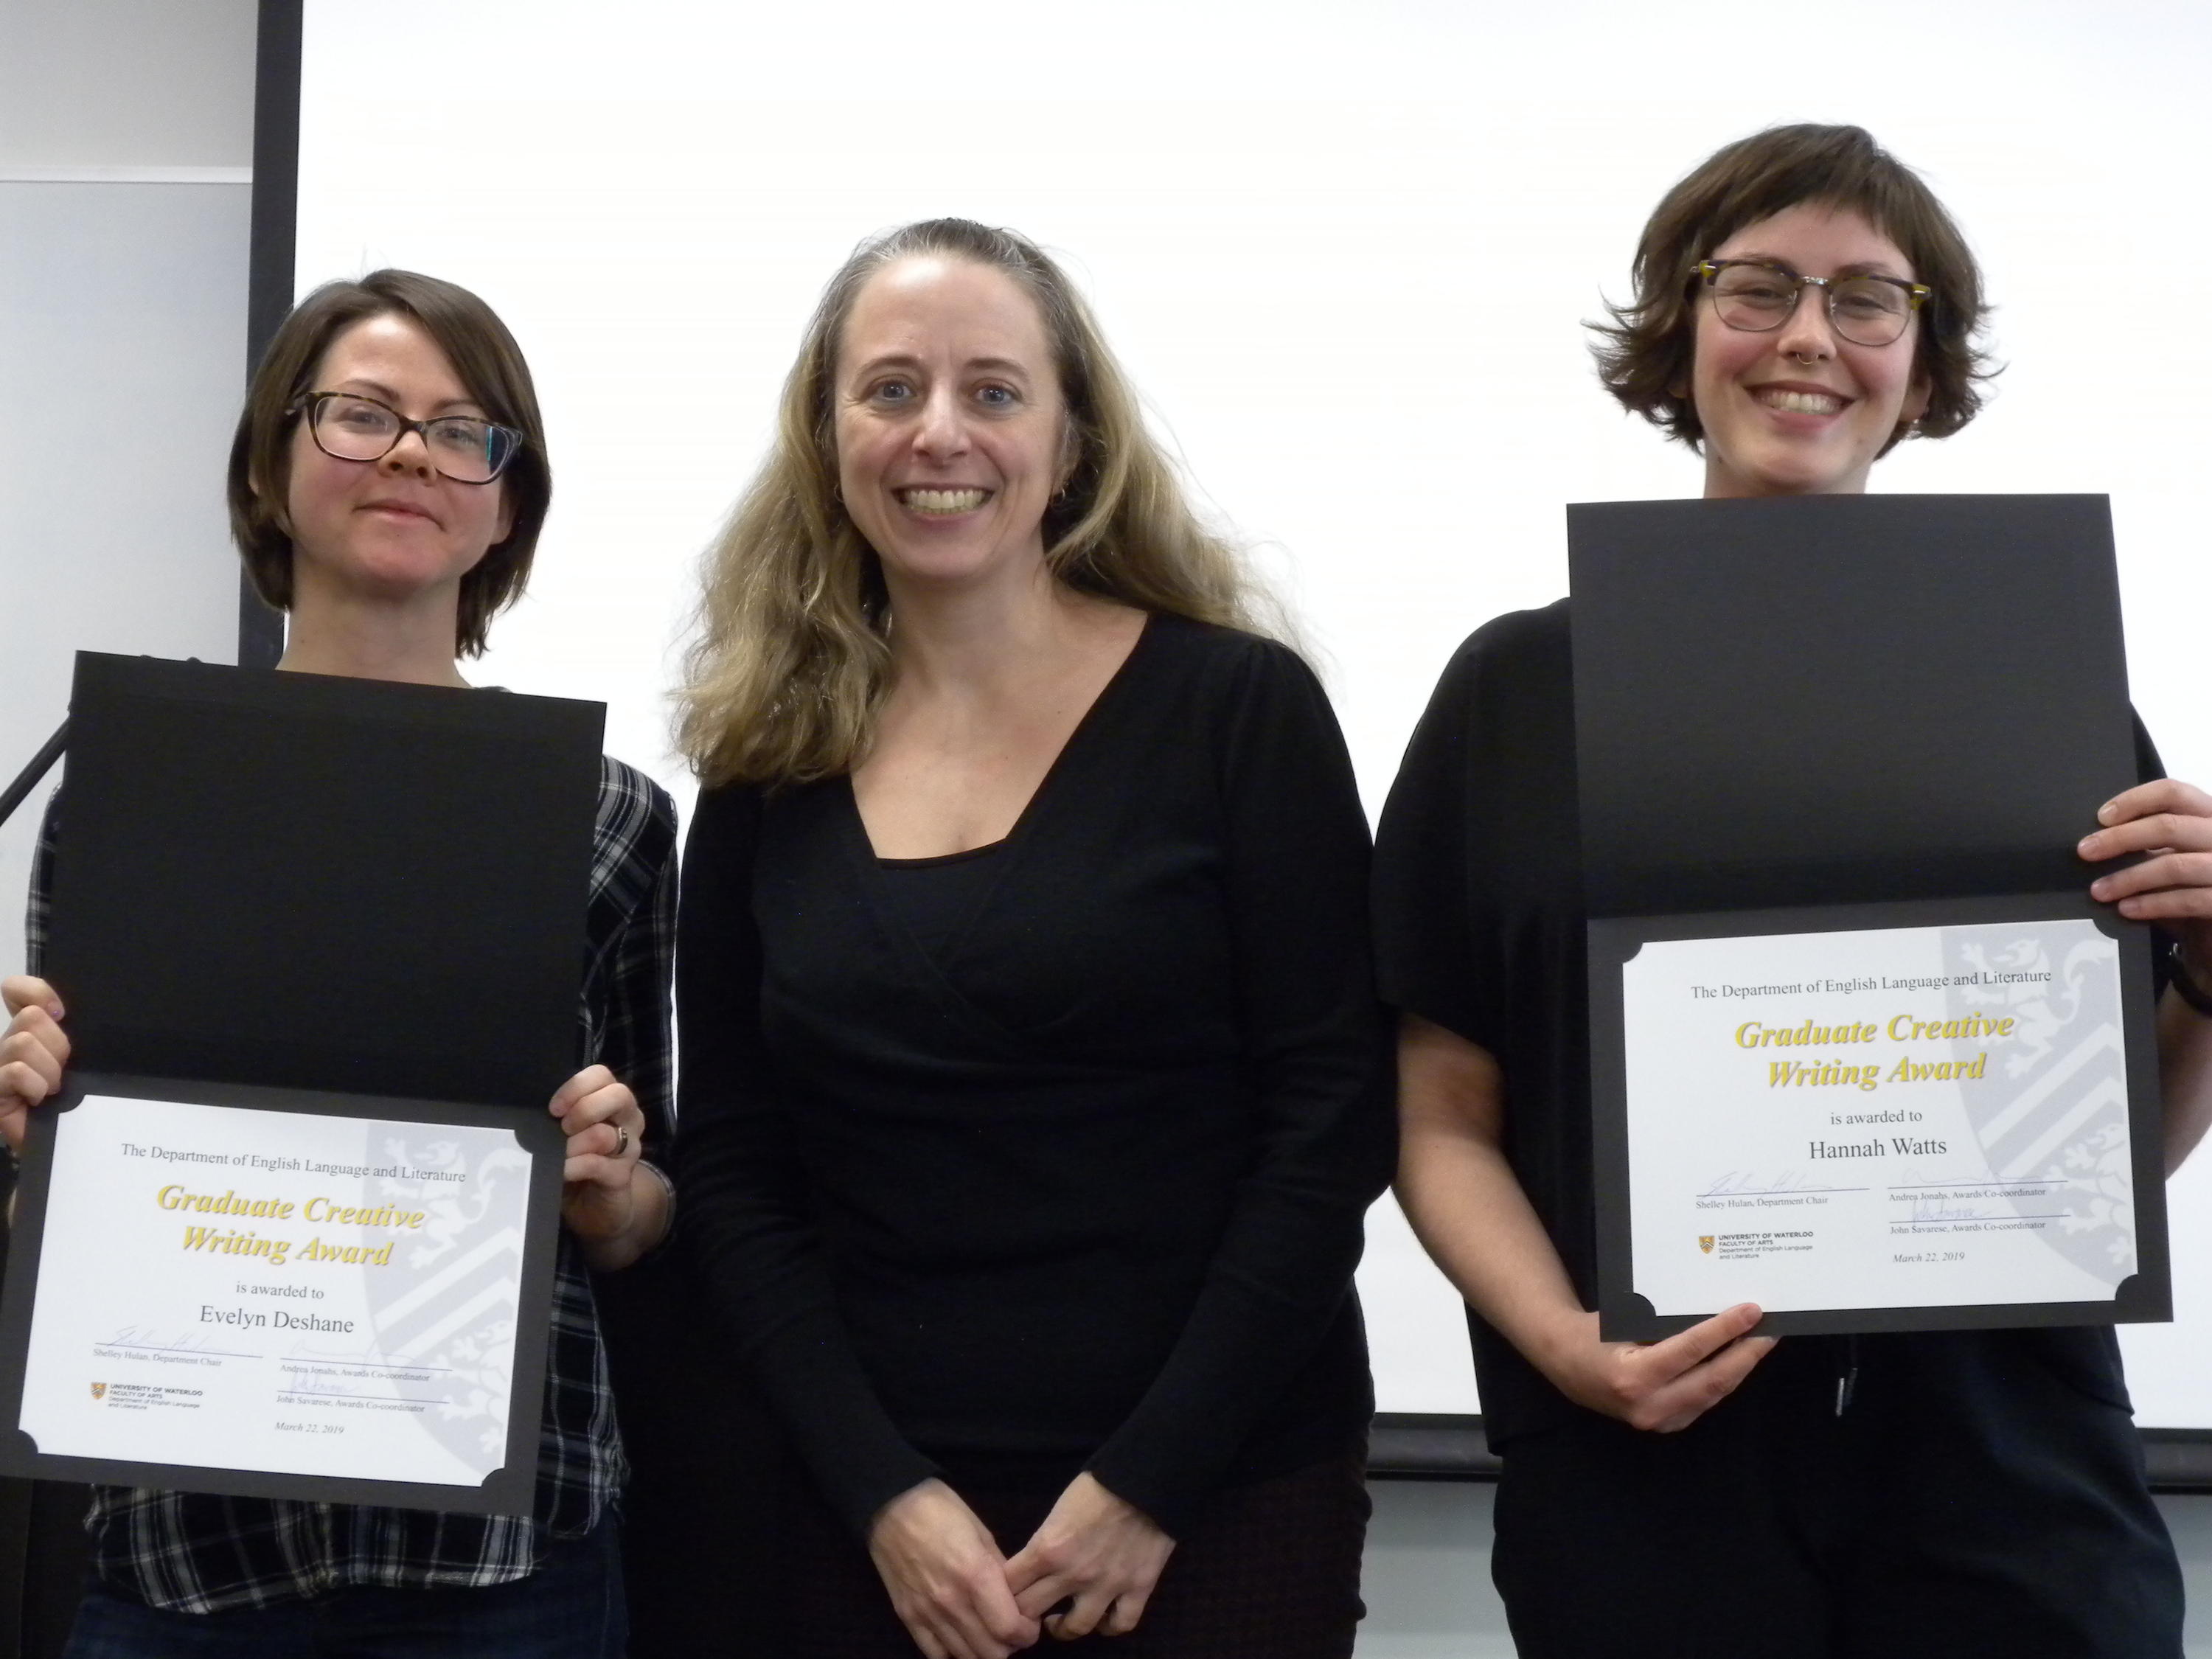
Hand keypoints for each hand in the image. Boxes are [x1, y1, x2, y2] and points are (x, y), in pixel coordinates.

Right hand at [1, 977, 68, 1157]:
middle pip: (30, 1017)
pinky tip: (38, 1098)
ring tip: (52, 1087)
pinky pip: (16, 1071)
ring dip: (48, 1069)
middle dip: (57, 1044)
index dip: (36, 991)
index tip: (60, 1013)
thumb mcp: (78, 1058)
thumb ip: (72, 1032)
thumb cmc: (72, 1097)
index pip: (15, 989)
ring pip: (23, 1042)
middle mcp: (9, 1042)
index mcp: (29, 1030)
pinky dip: (35, 1085)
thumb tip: (59, 1010)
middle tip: (62, 1069)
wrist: (60, 1137)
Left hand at [549, 1064, 644, 1244]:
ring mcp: (629, 1149)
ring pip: (605, 1133)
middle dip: (584, 1109)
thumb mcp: (565, 1135)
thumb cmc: (577, 1161)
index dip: (576, 1086)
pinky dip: (574, 1166)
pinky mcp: (622, 1176)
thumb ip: (558, 1119)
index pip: (602, 1076)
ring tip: (558, 1154)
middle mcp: (628, 1120)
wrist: (597, 1207)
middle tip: (562, 1127)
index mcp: (613, 1103)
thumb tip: (530, 1112)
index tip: (553, 1107)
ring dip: (573, 1144)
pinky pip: (598, 1165)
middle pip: (618, 1095)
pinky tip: (562, 1172)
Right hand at [867, 1479, 1039, 1658]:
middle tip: (1011, 1630)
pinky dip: (954, 1654)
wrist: (891, 1506)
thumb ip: (1000, 1570)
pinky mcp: (907, 1618)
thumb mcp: (982, 1532)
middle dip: (1010, 1646)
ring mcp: (927, 1613)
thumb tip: (1015, 1599)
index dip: (1026, 1633)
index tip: (1029, 1624)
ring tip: (987, 1635)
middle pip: (991, 1652)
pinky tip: (961, 1641)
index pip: (1009, 1628)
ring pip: (965, 1658)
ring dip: (984, 1652)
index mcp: (975, 1575)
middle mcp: (952, 1602)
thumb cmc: (942, 1511)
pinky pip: (935, 1655)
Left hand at [1005, 1472, 1173, 1641]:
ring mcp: (1107, 1585)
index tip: (1005, 1592)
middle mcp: (1073, 1574)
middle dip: (1021, 1612)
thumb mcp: (1058, 1509)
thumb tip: (1034, 1564)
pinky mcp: (1138, 1588)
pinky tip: (1102, 1619)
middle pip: (1031, 1611)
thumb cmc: (1098, 1485)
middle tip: (1024, 1610)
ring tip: (1059, 1621)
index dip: (1002, 1590)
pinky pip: (1120, 1624)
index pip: (1008, 1585)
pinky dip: (1109, 1626)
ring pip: (1075, 1627)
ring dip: (1062, 1628)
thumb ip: (1045, 1541)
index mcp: (1047, 1549)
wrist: (1147, 1479)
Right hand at [1534, 1303, 1774, 1432]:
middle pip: (1712, 1379)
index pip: (1692, 1350)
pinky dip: (1722, 1381)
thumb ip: (1665, 1325)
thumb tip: (1714, 1314)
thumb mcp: (1626, 1321)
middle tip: (1769, 1330)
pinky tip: (1737, 1362)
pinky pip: (1703, 1402)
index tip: (1751, 1311)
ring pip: (1713, 1394)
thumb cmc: (1594, 1334)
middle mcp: (1649, 1406)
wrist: (1567, 1365)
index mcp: (1635, 1376)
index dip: (1725, 1329)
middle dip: (1745, 1353)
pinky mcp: (1666, 1425)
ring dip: (1739, 1368)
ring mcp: (1658, 1421)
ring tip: (1760, 1343)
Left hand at [2082, 779, 2211, 969]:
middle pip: (2169, 826)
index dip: (2135, 800)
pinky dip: (2152, 904)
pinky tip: (2127, 909)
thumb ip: (2150, 843)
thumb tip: (2097, 840)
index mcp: (2209, 816)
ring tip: (2099, 890)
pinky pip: (2188, 900)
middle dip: (2121, 838)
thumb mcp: (2174, 856)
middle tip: (2086, 851)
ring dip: (2129, 878)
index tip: (2102, 817)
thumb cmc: (2194, 887)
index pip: (2174, 793)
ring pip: (2175, 865)